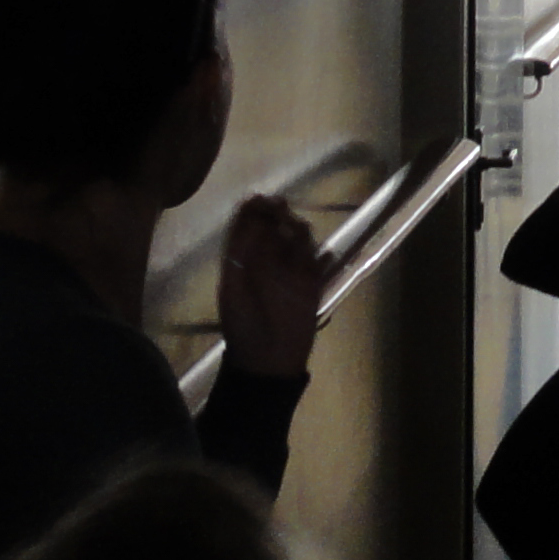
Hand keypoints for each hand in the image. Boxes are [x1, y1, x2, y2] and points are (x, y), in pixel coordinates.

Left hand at [218, 192, 328, 378]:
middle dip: (278, 216)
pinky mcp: (312, 287)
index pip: (248, 228)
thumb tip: (253, 220)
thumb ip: (241, 255)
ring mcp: (291, 274)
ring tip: (297, 230)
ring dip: (300, 232)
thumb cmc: (243, 325)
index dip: (252, 212)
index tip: (258, 197)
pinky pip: (320, 265)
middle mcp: (268, 263)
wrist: (266, 361)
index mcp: (243, 263)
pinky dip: (324, 257)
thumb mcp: (234, 287)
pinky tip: (323, 254)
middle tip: (281, 207)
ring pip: (300, 242)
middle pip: (276, 229)